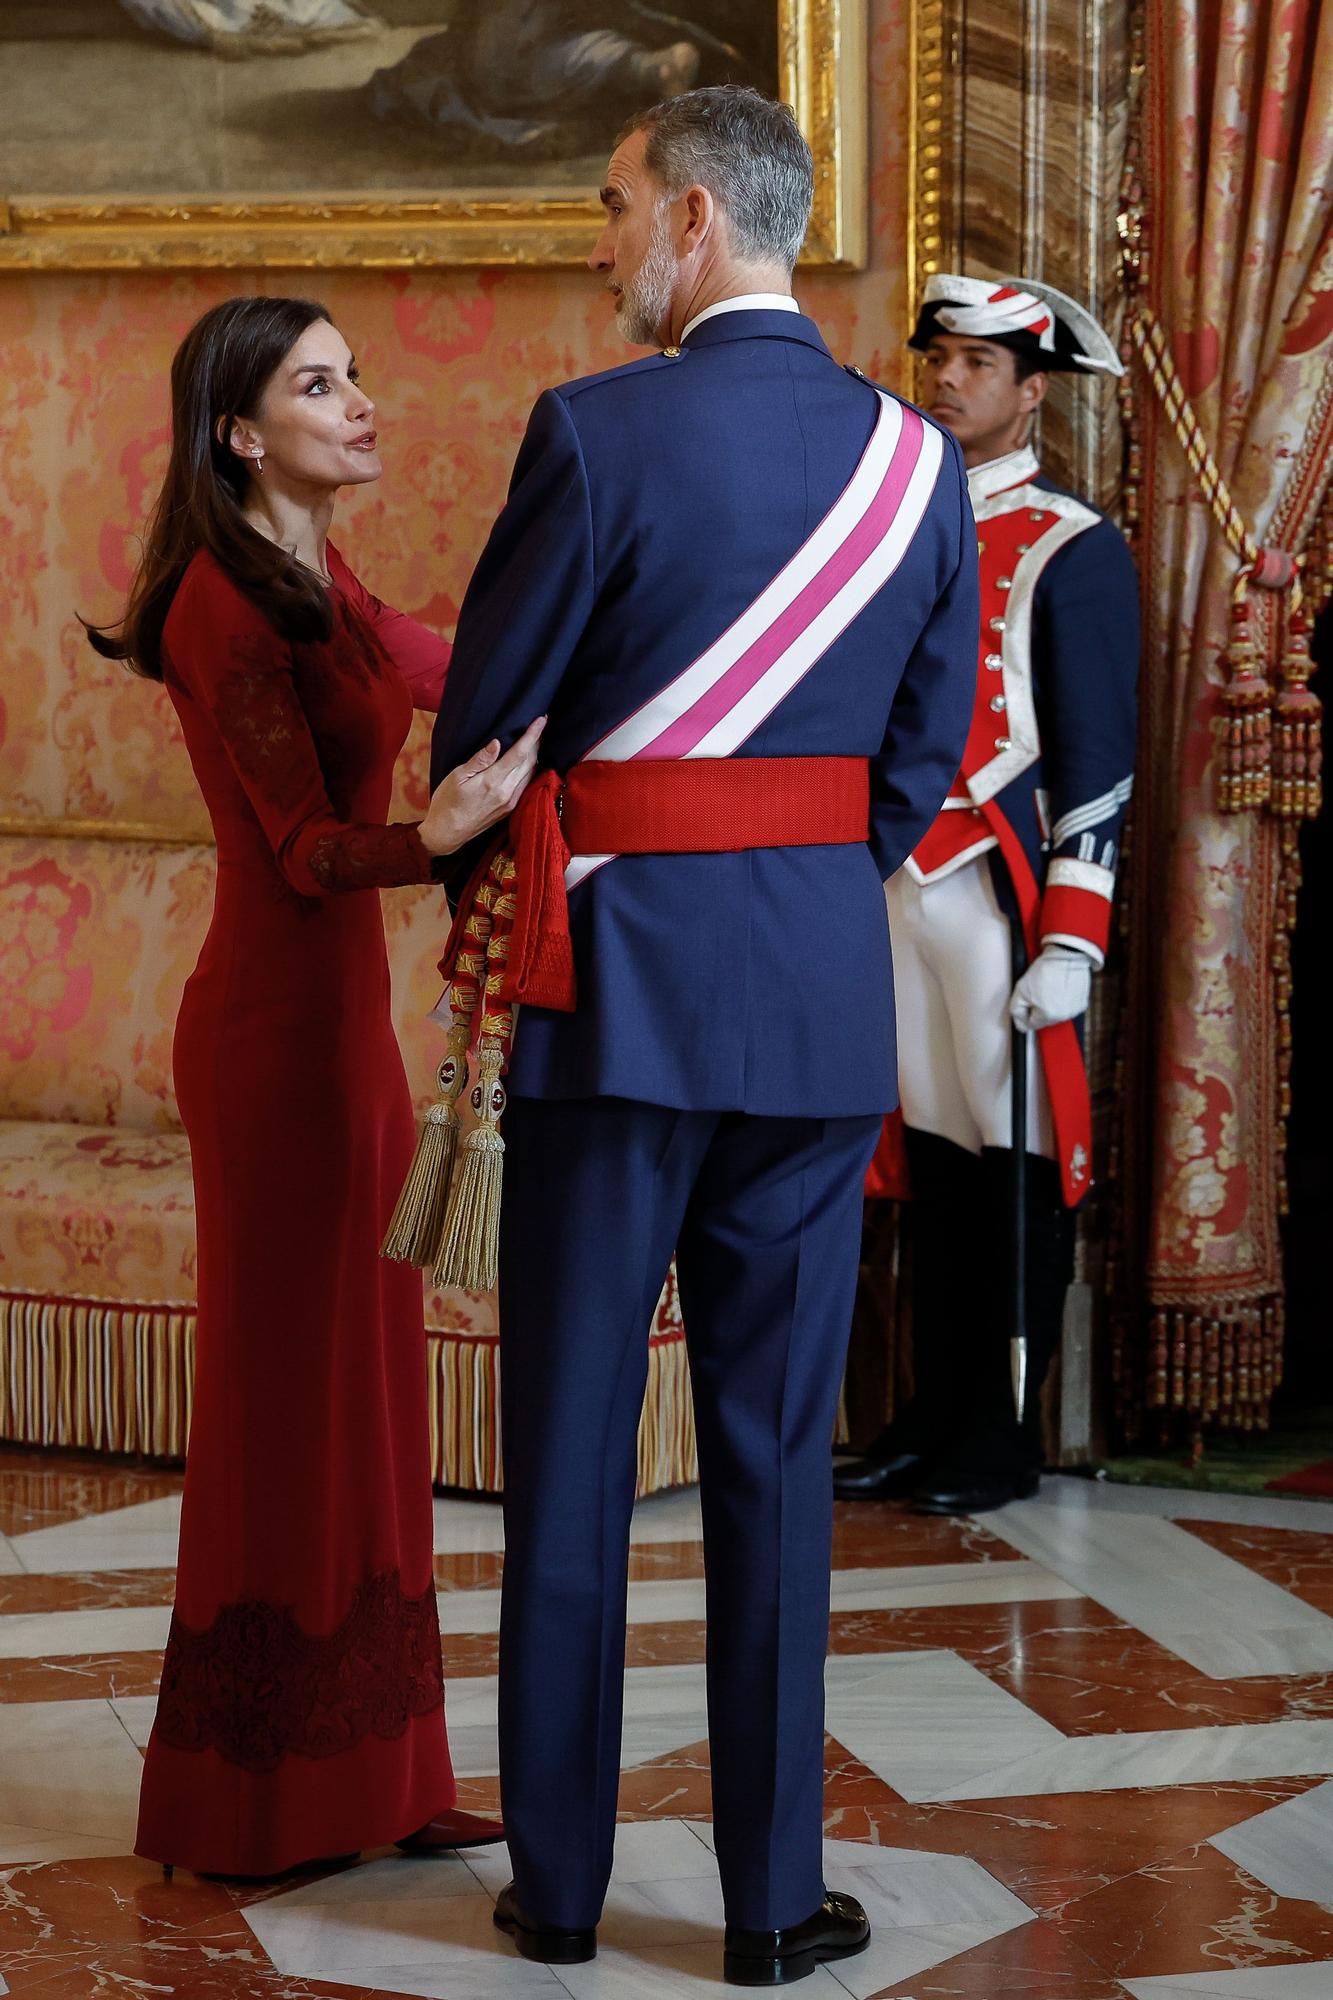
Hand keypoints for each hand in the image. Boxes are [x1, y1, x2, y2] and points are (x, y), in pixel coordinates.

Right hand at [418, 717, 545, 856]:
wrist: (447, 834)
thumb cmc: (446, 803)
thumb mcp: (457, 777)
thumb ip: (480, 760)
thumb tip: (497, 743)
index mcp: (493, 781)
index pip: (520, 753)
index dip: (533, 735)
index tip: (542, 720)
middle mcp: (507, 792)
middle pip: (530, 762)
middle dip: (537, 741)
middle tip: (541, 724)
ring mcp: (510, 802)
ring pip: (530, 773)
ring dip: (536, 755)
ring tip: (536, 739)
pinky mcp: (509, 809)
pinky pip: (525, 784)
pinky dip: (530, 770)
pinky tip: (528, 762)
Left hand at [1009, 944, 1092, 1030]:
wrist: (1067, 955)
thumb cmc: (1046, 969)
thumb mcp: (1020, 990)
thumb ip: (1017, 1010)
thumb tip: (1020, 1022)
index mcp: (1048, 1015)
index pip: (1030, 1025)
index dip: (1026, 1011)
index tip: (1028, 999)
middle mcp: (1064, 1016)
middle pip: (1044, 1020)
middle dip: (1039, 1008)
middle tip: (1038, 990)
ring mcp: (1074, 1010)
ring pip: (1056, 1014)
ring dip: (1051, 1004)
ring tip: (1050, 987)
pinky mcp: (1082, 1003)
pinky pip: (1068, 1007)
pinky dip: (1063, 1000)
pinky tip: (1060, 988)